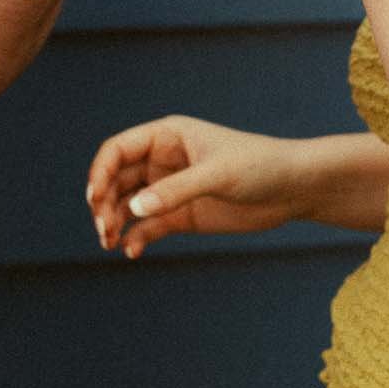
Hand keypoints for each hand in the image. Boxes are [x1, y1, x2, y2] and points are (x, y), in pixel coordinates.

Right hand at [87, 115, 312, 256]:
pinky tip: (132, 252)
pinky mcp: (183, 215)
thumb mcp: (217, 175)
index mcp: (167, 136)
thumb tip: (132, 209)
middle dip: (104, 202)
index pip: (119, 149)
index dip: (100, 171)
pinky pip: (148, 226)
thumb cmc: (259, 166)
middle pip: (117, 179)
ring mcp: (171, 189)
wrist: (294, 189)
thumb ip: (175, 191)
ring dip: (114, 222)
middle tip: (103, 230)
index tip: (94, 199)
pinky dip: (136, 238)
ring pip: (128, 204)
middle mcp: (163, 160)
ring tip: (110, 243)